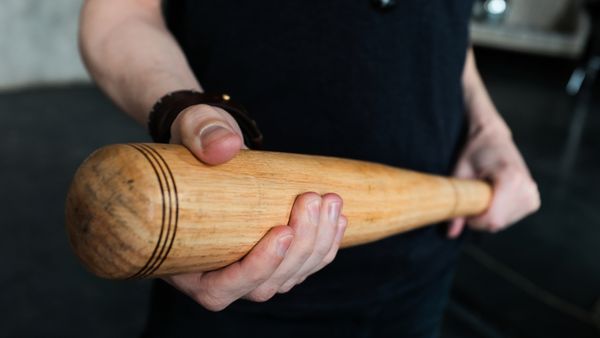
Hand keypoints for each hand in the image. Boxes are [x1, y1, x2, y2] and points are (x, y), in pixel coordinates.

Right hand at [165, 104, 346, 310]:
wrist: (211, 142)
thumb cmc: (194, 139)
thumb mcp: (192, 127)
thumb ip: (202, 134)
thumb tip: (226, 146)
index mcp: (183, 259)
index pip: (218, 288)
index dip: (255, 268)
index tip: (282, 232)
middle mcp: (214, 273)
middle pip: (263, 286)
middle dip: (299, 248)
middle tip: (313, 199)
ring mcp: (246, 269)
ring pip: (289, 278)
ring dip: (318, 245)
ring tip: (330, 201)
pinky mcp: (272, 258)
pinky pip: (302, 266)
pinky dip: (325, 246)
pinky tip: (338, 218)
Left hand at [447, 118, 539, 237]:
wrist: (493, 137)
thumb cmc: (474, 151)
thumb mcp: (460, 173)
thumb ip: (455, 203)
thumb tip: (451, 234)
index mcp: (510, 179)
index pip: (493, 219)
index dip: (475, 221)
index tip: (465, 208)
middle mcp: (526, 187)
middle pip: (498, 223)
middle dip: (480, 218)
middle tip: (472, 197)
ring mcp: (532, 194)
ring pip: (504, 222)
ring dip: (489, 215)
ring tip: (484, 192)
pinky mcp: (533, 199)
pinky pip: (511, 218)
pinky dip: (498, 213)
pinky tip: (493, 196)